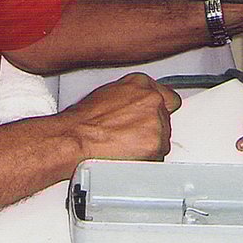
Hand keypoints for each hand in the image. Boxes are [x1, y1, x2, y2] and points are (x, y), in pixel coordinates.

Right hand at [62, 73, 180, 161]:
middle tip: (131, 137)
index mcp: (140, 83)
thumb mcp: (108, 94)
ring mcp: (156, 121)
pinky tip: (128, 155)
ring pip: (162, 139)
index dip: (160, 110)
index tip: (155, 117)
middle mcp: (152, 99)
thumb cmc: (83, 120)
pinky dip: (147, 159)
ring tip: (125, 147)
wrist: (75, 139)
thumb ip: (130, 97)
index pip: (167, 97)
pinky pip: (158, 156)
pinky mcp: (156, 144)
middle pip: (165, 119)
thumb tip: (134, 107)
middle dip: (151, 130)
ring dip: (149, 145)